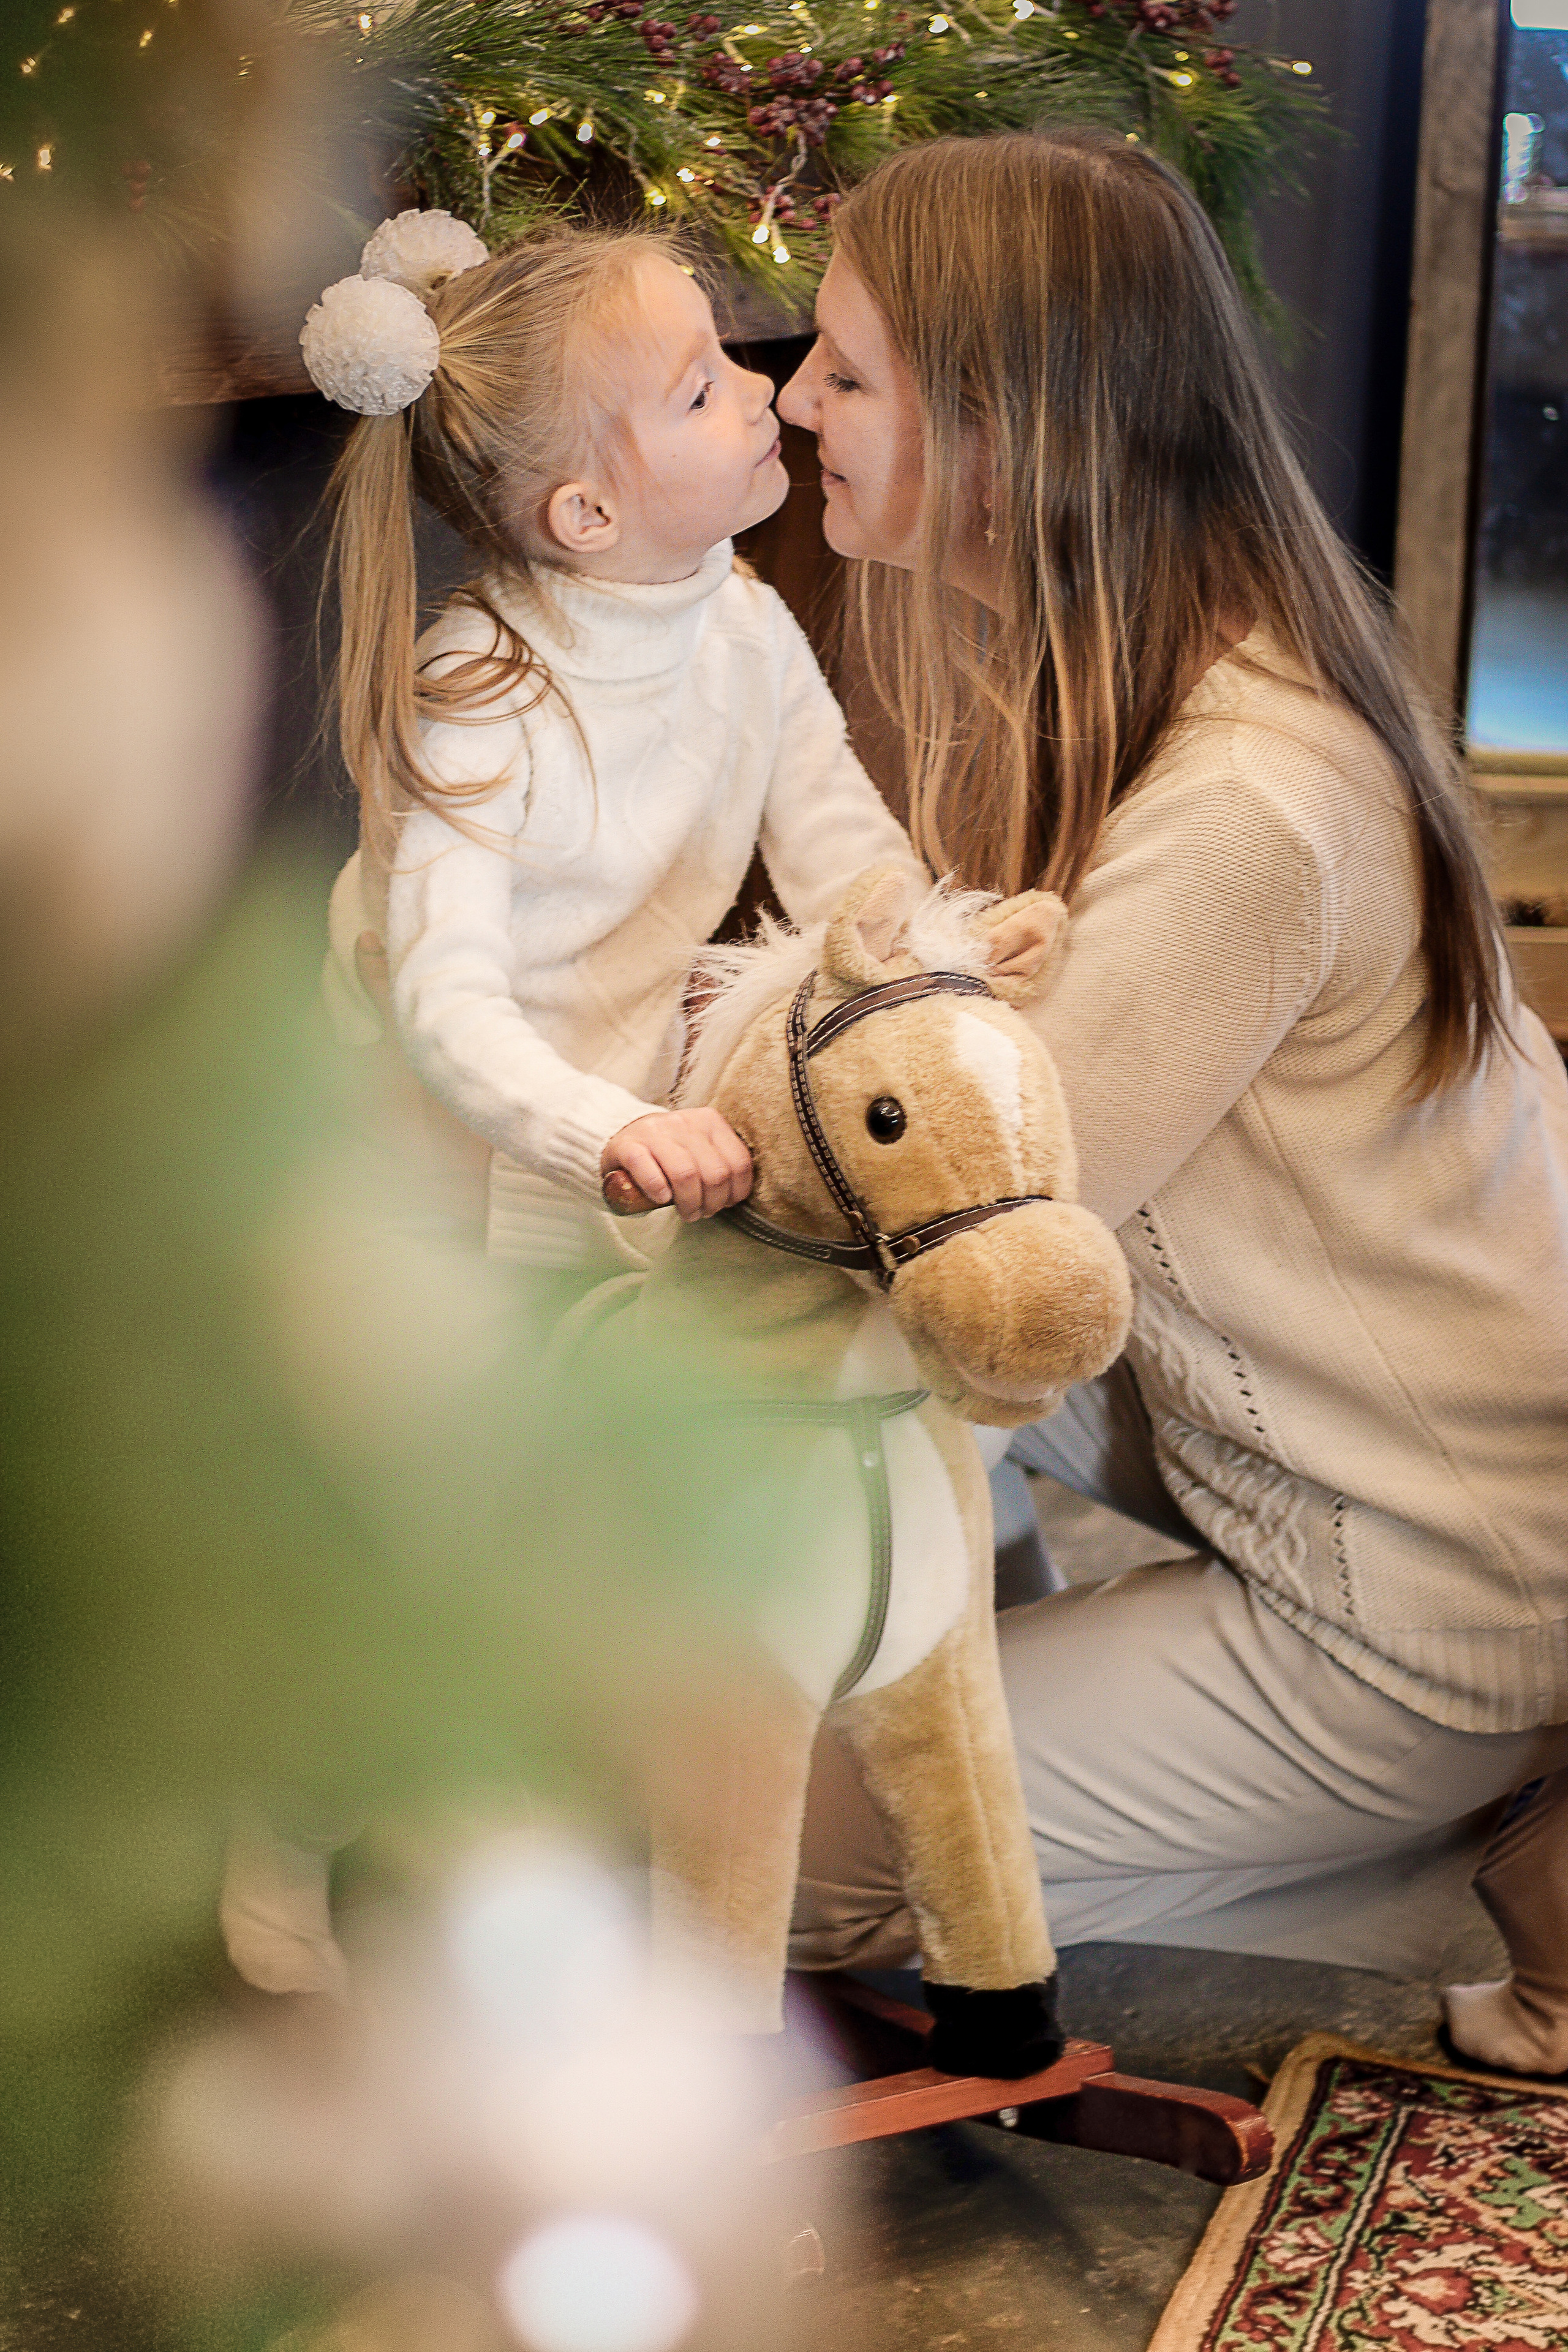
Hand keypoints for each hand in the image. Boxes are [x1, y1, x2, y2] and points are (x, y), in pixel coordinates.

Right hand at [601, 1108, 752, 1221]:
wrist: (620, 1136)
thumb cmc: (666, 1152)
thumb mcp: (698, 1149)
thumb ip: (718, 1164)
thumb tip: (734, 1196)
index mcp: (709, 1121)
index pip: (739, 1162)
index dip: (737, 1192)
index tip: (726, 1203)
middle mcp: (684, 1122)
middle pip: (715, 1173)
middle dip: (713, 1203)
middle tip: (702, 1212)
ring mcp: (655, 1131)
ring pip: (685, 1173)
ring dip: (689, 1202)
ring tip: (686, 1212)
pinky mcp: (628, 1145)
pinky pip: (647, 1169)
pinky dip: (658, 1189)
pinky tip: (662, 1198)